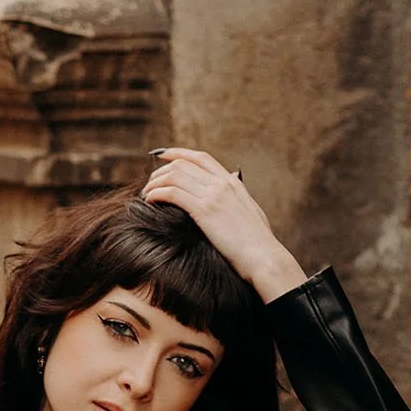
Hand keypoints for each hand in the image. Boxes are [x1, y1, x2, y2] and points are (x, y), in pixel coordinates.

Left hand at [142, 148, 305, 302]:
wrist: (264, 257)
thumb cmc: (258, 243)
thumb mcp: (250, 213)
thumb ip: (237, 199)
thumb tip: (233, 189)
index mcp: (232, 183)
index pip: (201, 158)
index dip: (178, 153)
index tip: (161, 155)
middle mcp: (222, 184)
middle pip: (183, 165)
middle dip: (160, 171)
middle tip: (149, 184)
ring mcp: (213, 196)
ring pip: (174, 176)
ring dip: (155, 183)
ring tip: (146, 194)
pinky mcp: (204, 211)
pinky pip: (172, 193)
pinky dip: (156, 194)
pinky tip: (149, 201)